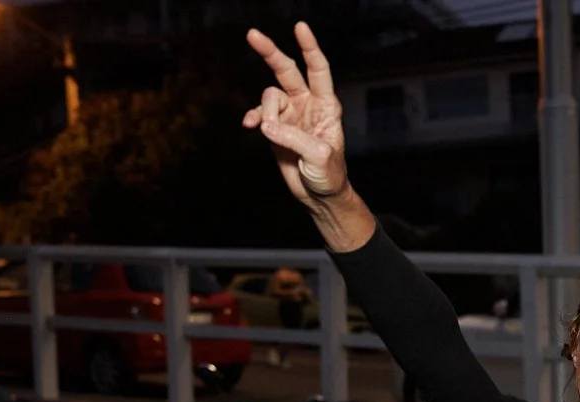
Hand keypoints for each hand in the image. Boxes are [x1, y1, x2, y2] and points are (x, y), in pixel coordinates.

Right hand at [243, 22, 347, 205]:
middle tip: (252, 34)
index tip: (300, 27)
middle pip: (287, 70)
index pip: (318, 69)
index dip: (309, 47)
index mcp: (326, 105)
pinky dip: (253, 118)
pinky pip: (259, 114)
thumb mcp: (318, 156)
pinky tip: (250, 125)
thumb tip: (265, 124)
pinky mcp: (275, 128)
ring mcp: (290, 115)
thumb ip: (292, 137)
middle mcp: (307, 104)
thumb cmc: (329, 175)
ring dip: (265, 112)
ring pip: (269, 97)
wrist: (319, 195)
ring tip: (269, 133)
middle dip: (270, 52)